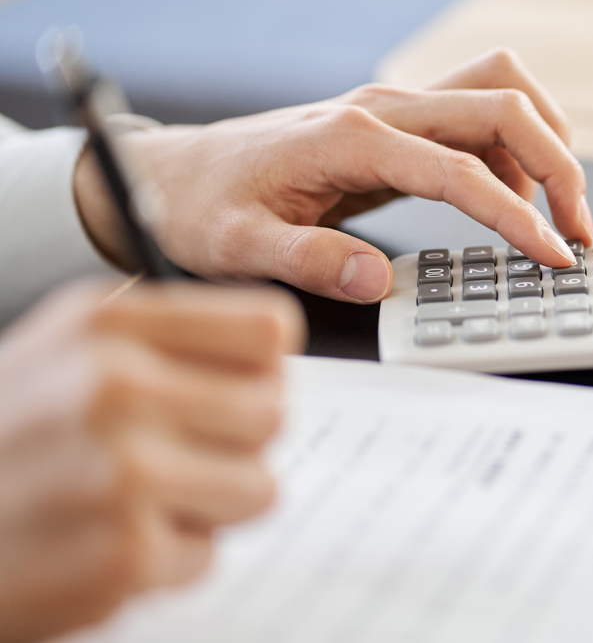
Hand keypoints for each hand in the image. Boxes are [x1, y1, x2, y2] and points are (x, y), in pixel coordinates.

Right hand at [0, 280, 302, 642]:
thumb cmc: (0, 437)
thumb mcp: (60, 348)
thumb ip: (163, 338)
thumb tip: (272, 348)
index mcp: (109, 325)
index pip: (268, 329)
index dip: (260, 367)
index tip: (236, 386)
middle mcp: (117, 387)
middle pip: (272, 412)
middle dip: (236, 443)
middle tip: (181, 454)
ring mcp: (123, 473)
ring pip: (257, 487)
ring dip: (209, 505)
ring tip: (142, 500)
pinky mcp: (123, 553)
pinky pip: (206, 554)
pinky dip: (167, 559)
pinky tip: (107, 541)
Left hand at [74, 49, 592, 303]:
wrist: (174, 172)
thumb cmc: (203, 205)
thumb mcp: (239, 246)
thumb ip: (308, 261)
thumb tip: (377, 280)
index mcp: (352, 139)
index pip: (463, 169)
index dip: (518, 215)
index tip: (552, 255)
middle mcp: (385, 109)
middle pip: (505, 103)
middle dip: (560, 163)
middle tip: (578, 230)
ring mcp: (396, 108)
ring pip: (501, 91)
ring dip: (546, 140)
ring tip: (558, 212)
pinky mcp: (401, 122)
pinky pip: (482, 113)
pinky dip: (517, 147)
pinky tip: (512, 199)